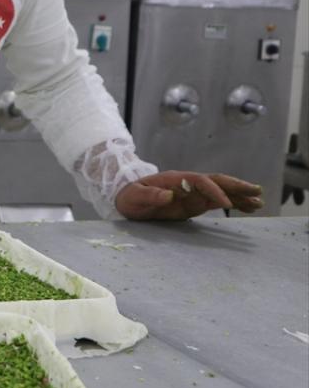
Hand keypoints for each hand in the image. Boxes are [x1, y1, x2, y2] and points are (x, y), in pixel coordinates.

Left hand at [115, 170, 263, 219]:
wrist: (127, 198)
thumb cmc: (129, 197)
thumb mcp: (134, 197)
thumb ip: (149, 195)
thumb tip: (168, 194)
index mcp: (175, 179)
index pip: (200, 182)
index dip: (213, 191)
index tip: (225, 204)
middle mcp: (188, 183)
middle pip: (216, 181)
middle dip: (236, 186)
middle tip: (257, 192)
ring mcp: (193, 192)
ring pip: (221, 190)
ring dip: (240, 195)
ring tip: (259, 203)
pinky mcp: (195, 202)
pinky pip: (217, 201)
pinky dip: (234, 204)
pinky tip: (248, 208)